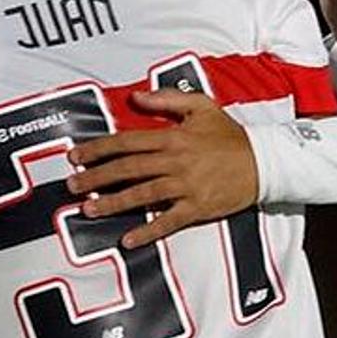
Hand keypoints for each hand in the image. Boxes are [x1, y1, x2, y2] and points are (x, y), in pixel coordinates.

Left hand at [70, 90, 257, 249]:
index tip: (76, 156)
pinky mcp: (197, 208)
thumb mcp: (202, 106)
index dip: (98, 149)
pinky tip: (128, 240)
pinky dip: (147, 231)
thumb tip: (135, 98)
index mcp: (173, 137)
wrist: (264, 162)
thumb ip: (167, 100)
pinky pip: (168, 221)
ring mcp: (186, 186)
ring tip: (89, 210)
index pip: (127, 142)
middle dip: (96, 177)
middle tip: (72, 186)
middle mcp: (176, 161)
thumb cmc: (230, 135)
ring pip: (142, 194)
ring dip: (113, 203)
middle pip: (128, 168)